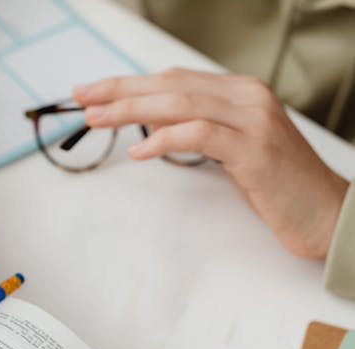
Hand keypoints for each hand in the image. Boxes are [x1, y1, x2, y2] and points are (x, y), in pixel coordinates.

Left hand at [73, 68, 348, 258]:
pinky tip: (139, 151)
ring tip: (97, 120)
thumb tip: (151, 121)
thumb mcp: (231, 147)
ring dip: (132, 110)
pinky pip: (201, 134)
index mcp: (238, 91)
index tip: (94, 92)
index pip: (172, 78)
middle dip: (120, 90)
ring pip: (180, 103)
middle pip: (170, 84)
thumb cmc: (274, 184)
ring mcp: (253, 119)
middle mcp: (246, 96)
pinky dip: (165, 138)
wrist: (324, 213)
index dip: (129, 83)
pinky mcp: (255, 149)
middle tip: (82, 98)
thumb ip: (198, 127)